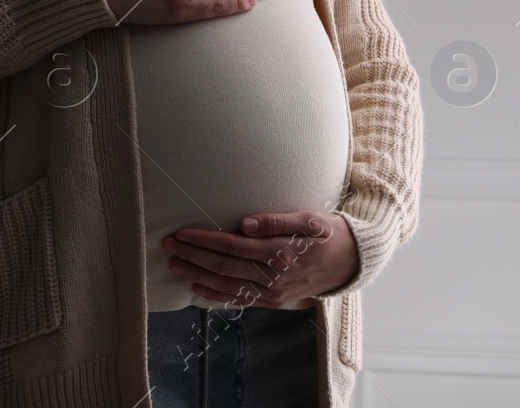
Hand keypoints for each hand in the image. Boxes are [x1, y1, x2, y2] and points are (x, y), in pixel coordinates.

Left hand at [160, 209, 358, 308]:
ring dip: (197, 275)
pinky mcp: (274, 301)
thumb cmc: (328, 233)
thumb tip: (244, 224)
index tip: (182, 232)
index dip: (204, 239)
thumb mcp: (309, 218)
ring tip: (175, 265)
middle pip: (223, 266)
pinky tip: (197, 287)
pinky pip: (240, 299)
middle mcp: (274, 276)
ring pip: (227, 285)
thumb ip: (277, 220)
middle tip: (168, 246)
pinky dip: (216, 294)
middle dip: (193, 255)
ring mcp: (273, 292)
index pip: (232, 246)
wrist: (350, 262)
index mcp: (280, 252)